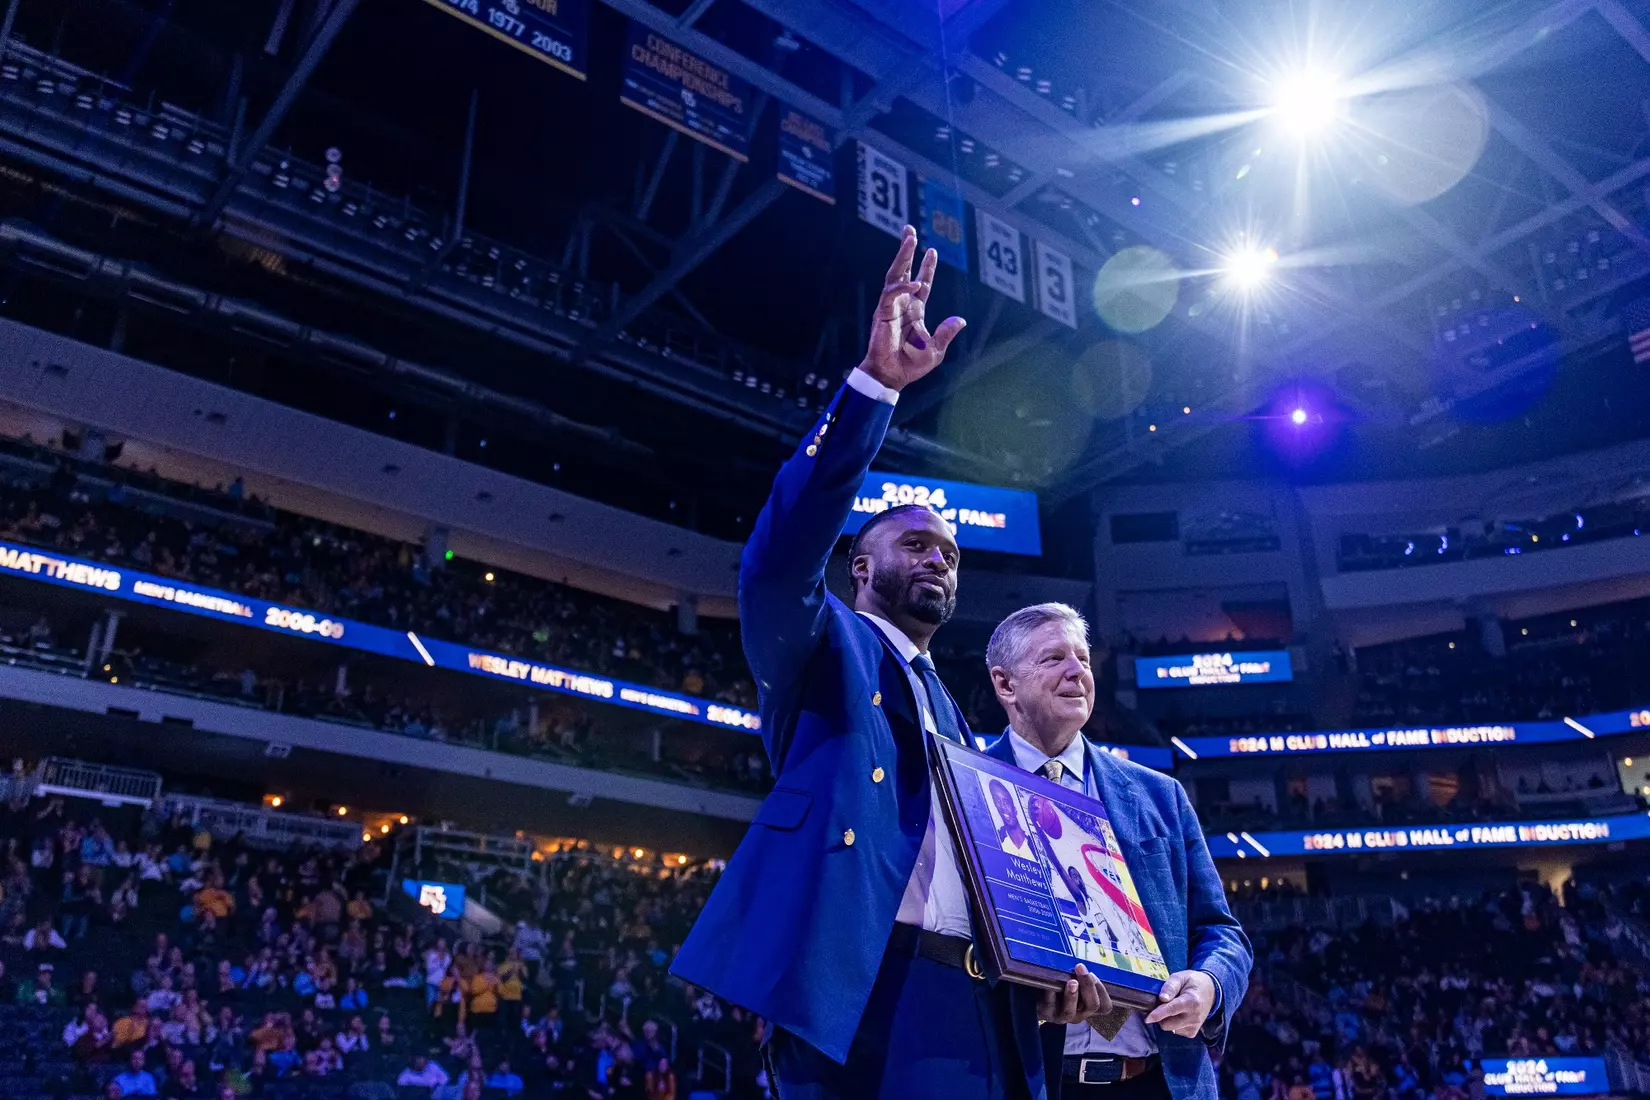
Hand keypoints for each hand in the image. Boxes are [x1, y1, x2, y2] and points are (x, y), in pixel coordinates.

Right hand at [859, 225, 966, 391]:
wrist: (892, 376)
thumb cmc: (911, 365)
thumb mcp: (936, 349)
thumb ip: (946, 333)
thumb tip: (960, 320)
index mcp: (915, 311)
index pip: (922, 283)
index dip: (927, 267)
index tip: (932, 251)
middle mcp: (903, 304)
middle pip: (904, 270)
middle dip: (907, 250)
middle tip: (910, 229)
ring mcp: (891, 307)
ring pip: (895, 274)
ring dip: (902, 256)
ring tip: (910, 238)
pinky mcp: (883, 313)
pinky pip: (892, 293)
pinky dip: (903, 286)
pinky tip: (914, 282)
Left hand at [1036, 963, 1108, 1025]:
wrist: (1034, 997)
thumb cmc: (1059, 986)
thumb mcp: (1075, 982)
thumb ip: (1082, 976)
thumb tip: (1084, 963)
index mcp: (1088, 1007)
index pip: (1105, 1006)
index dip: (1103, 992)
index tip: (1093, 974)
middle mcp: (1078, 1014)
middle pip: (1092, 1006)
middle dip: (1089, 986)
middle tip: (1081, 968)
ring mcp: (1061, 1016)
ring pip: (1071, 1010)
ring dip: (1072, 995)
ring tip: (1071, 981)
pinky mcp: (1045, 1012)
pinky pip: (1049, 1004)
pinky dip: (1050, 993)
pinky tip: (1050, 982)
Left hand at [1144, 969, 1216, 1037]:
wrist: (1210, 992)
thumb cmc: (1192, 982)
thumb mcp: (1181, 977)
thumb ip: (1170, 986)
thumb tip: (1162, 998)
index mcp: (1192, 1001)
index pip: (1172, 1009)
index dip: (1158, 1014)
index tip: (1148, 1018)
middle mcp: (1194, 1017)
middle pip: (1167, 1023)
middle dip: (1160, 1015)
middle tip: (1164, 1003)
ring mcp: (1194, 1026)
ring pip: (1170, 1028)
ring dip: (1167, 1019)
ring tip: (1174, 1007)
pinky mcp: (1192, 1032)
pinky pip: (1175, 1031)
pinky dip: (1173, 1023)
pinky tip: (1179, 1014)